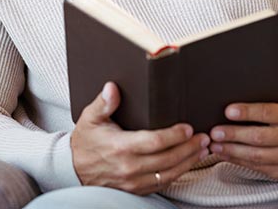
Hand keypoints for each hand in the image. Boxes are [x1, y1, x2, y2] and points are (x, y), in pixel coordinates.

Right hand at [71, 82, 210, 194]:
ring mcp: (133, 182)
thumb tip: (112, 87)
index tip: (188, 128)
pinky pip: (163, 184)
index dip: (174, 135)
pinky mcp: (136, 190)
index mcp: (120, 147)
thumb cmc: (85, 142)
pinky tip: (188, 163)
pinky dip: (179, 174)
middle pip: (168, 159)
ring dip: (189, 161)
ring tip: (203, 149)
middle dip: (189, 148)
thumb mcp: (90, 118)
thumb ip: (103, 103)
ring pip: (169, 173)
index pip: (155, 142)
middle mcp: (129, 167)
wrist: (73, 170)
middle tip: (204, 137)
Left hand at [208, 93, 277, 179]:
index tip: (228, 111)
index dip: (247, 112)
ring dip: (232, 151)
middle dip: (234, 135)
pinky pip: (258, 168)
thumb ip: (265, 98)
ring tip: (215, 145)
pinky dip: (239, 161)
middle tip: (215, 132)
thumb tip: (235, 95)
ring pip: (257, 156)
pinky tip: (226, 155)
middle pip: (260, 137)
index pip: (267, 112)